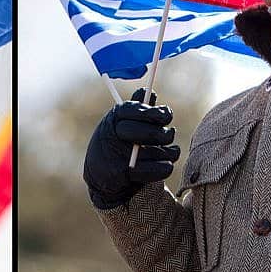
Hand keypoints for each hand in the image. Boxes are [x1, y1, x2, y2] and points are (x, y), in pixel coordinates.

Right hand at [83, 88, 179, 208]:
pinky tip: (165, 164)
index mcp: (113, 119)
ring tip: (170, 151)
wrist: (100, 178)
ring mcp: (119, 156)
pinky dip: (166, 167)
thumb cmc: (115, 145)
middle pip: (149, 133)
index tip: (167, 115)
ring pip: (158, 152)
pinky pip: (160, 168)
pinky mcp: (126, 175)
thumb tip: (151, 94)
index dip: (154, 113)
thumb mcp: (121, 124)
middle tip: (169, 133)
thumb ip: (138, 110)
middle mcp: (113, 135)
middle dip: (163, 135)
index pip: (135, 110)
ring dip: (170, 152)